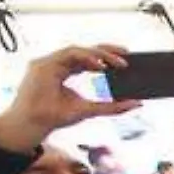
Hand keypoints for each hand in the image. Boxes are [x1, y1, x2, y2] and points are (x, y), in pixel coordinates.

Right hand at [0, 45, 138, 152]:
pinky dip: (86, 57)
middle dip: (106, 51)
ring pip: (78, 50)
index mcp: (66, 72)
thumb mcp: (90, 110)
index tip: (125, 62)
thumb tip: (137, 103)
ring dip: (99, 54)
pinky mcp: (43, 64)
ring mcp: (49, 63)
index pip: (87, 60)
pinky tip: (100, 65)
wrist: (36, 124)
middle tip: (127, 53)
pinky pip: (68, 54)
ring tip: (117, 62)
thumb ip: (112, 107)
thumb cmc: (57, 116)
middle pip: (84, 51)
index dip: (106, 58)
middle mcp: (57, 65)